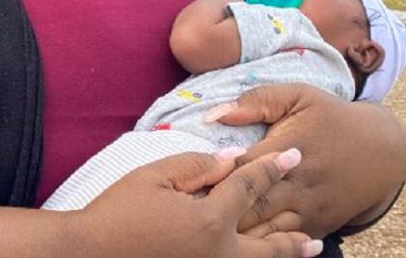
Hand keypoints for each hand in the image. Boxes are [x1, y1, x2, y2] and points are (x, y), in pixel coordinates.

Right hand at [72, 149, 323, 257]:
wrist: (90, 254)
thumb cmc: (117, 213)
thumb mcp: (152, 176)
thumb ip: (196, 165)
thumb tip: (233, 158)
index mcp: (210, 219)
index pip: (250, 187)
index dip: (272, 169)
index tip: (292, 158)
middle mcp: (219, 252)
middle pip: (269, 243)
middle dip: (293, 236)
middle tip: (315, 234)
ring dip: (282, 256)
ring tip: (305, 251)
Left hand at [205, 85, 405, 238]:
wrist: (381, 152)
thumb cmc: (331, 118)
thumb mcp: (299, 96)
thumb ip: (256, 101)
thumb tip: (214, 114)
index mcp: (287, 151)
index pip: (240, 169)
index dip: (212, 177)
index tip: (185, 181)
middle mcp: (296, 187)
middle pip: (247, 208)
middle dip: (216, 213)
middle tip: (184, 215)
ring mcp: (306, 212)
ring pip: (263, 233)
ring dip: (233, 234)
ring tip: (202, 232)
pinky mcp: (315, 229)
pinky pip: (282, 246)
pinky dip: (257, 248)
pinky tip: (231, 245)